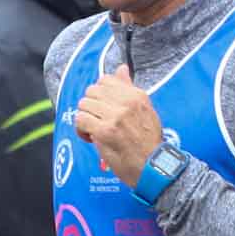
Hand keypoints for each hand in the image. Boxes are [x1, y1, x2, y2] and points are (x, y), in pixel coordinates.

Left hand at [71, 64, 163, 182]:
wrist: (154, 167)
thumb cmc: (148, 142)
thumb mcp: (145, 111)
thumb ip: (129, 89)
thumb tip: (121, 68)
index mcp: (137, 95)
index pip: (105, 80)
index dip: (99, 95)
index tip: (105, 109)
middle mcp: (127, 102)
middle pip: (91, 91)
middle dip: (91, 107)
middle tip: (98, 121)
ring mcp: (116, 116)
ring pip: (83, 105)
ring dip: (85, 119)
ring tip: (95, 131)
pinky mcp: (105, 131)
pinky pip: (80, 120)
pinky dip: (81, 131)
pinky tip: (91, 138)